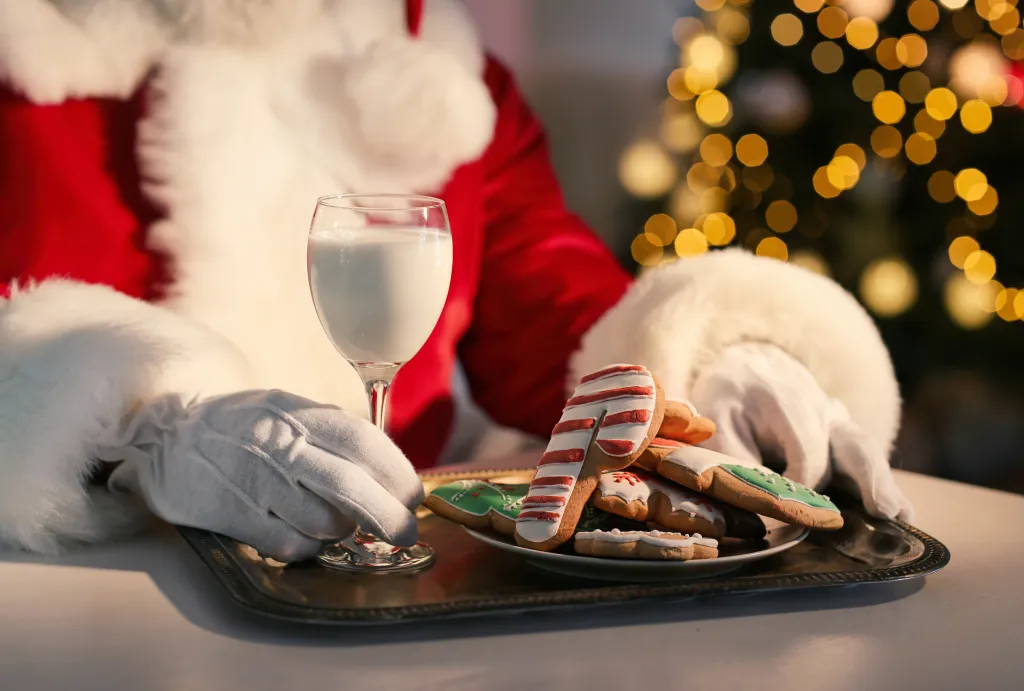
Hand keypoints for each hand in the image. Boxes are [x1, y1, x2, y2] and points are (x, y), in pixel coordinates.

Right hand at [97, 390, 423, 561]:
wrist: (167, 432)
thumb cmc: (244, 427)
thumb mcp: (291, 412)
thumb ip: (334, 436)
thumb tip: (391, 475)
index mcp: (301, 416)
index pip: (363, 442)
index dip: (397, 473)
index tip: (413, 496)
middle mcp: (282, 446)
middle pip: (349, 486)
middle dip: (388, 516)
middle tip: (405, 534)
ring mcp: (256, 481)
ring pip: (323, 521)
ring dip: (341, 531)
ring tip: (335, 524)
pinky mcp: (233, 514)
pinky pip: (289, 544)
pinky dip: (307, 547)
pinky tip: (302, 535)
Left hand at [690, 343, 912, 521]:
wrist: (745, 370)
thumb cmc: (728, 402)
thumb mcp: (718, 424)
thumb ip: (738, 459)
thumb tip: (763, 499)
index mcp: (786, 401)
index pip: (807, 452)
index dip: (803, 487)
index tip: (791, 514)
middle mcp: (820, 408)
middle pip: (850, 444)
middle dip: (868, 478)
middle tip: (884, 510)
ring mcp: (836, 418)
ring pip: (864, 450)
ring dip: (882, 483)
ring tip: (901, 515)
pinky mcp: (841, 431)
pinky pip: (865, 454)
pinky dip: (881, 482)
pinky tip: (902, 511)